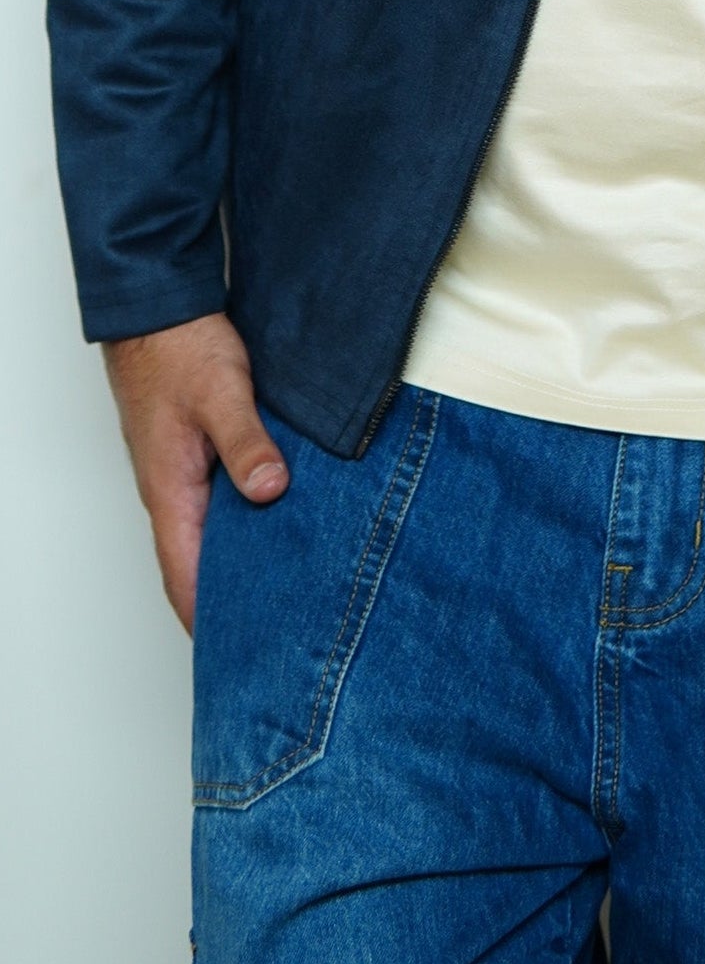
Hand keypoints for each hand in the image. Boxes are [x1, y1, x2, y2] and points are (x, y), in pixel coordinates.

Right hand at [102, 311, 288, 631]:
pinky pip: (217, 502)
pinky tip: (279, 519)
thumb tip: (270, 492)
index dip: (209, 620)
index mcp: (170, 491)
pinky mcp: (194, 453)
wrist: (158, 309)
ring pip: (210, 532)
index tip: (239, 654)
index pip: (184, 576)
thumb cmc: (180, 349)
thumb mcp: (222, 394)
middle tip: (275, 629)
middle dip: (230, 601)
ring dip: (240, 558)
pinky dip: (244, 520)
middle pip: (196, 564)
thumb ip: (246, 444)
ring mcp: (181, 473)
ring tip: (287, 585)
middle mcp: (172, 491)